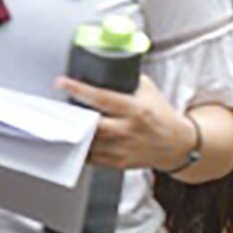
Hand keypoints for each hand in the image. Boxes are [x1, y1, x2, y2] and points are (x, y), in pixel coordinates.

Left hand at [57, 74, 197, 171]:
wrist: (176, 145)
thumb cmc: (161, 115)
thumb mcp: (149, 92)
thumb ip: (127, 82)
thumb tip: (103, 70)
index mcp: (136, 109)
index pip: (102, 98)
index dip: (78, 89)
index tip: (61, 83)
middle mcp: (128, 130)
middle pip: (90, 124)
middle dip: (71, 116)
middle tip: (56, 107)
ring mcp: (122, 149)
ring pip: (87, 143)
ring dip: (72, 133)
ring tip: (61, 123)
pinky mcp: (117, 163)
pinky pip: (90, 158)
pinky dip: (79, 148)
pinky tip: (73, 140)